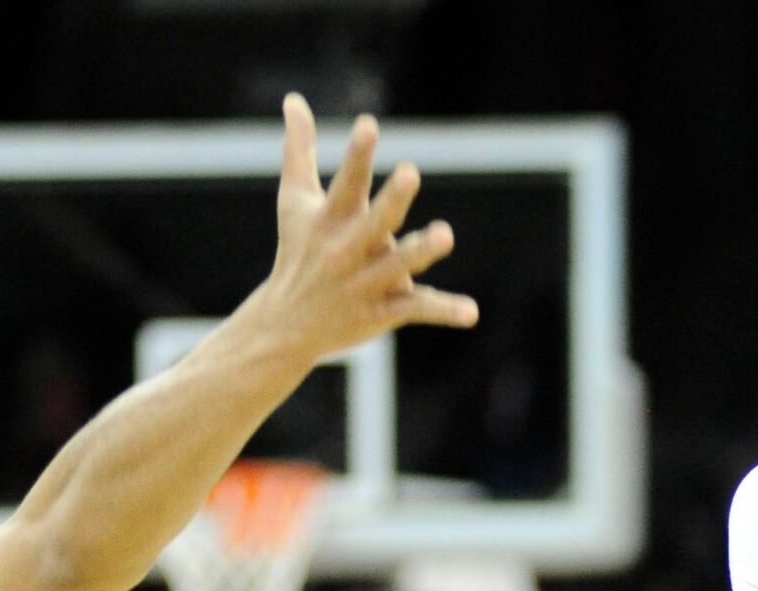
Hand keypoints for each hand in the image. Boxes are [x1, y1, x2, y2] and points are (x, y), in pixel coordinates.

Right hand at [257, 93, 478, 362]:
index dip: (357, 156)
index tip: (369, 126)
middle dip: (390, 200)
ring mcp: (365, 283)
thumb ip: (300, 150)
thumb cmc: (297, 250)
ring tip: (445, 235)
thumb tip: (294, 99)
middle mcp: (346, 250)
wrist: (286, 325)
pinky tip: (471, 312)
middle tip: (411, 172)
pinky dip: (444, 311)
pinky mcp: (382, 312)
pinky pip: (416, 310)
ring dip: (419, 252)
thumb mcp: (294, 200)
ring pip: (397, 266)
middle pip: (372, 222)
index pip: (345, 183)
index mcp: (329, 220)